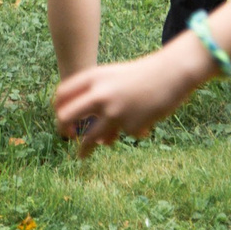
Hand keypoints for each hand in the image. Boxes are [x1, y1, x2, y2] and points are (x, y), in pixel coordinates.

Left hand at [54, 43, 205, 156]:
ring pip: (89, 137)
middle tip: (65, 135)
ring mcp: (113, 111)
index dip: (57, 107)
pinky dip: (128, 131)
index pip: (62, 94)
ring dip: (84, 149)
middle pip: (66, 116)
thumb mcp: (115, 76)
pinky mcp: (128, 125)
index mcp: (94, 77)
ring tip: (81, 156)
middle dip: (62, 128)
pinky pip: (122, 134)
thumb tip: (84, 120)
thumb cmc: (144, 74)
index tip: (61, 117)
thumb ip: (98, 92)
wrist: (172, 72)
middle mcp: (99, 94)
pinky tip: (142, 122)